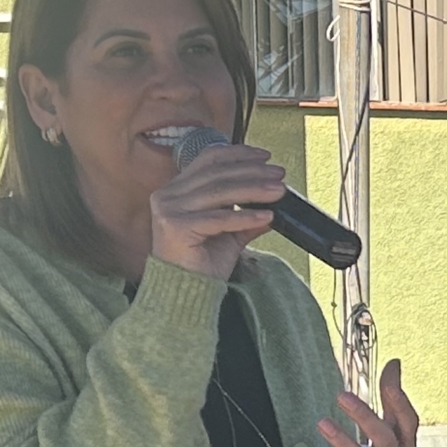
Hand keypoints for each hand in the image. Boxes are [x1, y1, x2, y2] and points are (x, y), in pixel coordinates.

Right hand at [149, 140, 281, 280]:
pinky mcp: (175, 227)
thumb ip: (247, 215)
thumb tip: (273, 199)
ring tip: (278, 191)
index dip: (238, 154)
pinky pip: (218, 219)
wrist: (185, 292)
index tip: (265, 156)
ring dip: (254, 190)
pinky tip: (267, 217)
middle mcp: (168, 195)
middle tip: (279, 174)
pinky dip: (245, 217)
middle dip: (252, 172)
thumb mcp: (230, 234)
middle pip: (217, 174)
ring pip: (219, 193)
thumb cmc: (202, 264)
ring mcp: (169, 210)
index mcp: (177, 189)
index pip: (209, 159)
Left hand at [304, 358, 423, 446]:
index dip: (399, 401)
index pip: (407, 422)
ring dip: (344, 444)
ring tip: (322, 423)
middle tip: (342, 396)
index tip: (387, 380)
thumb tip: (394, 363)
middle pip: (384, 440)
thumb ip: (393, 402)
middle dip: (365, 418)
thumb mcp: (396, 435)